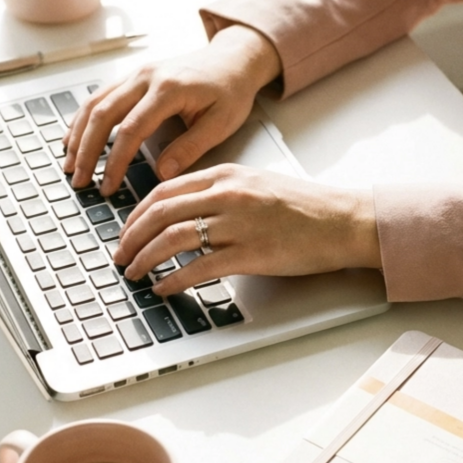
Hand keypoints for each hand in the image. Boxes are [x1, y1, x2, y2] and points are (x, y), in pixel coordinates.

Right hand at [63, 25, 281, 195]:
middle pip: (103, 114)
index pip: (131, 129)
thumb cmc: (230, 90)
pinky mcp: (133, 76)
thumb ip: (191, 148)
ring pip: (95, 103)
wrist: (233, 59)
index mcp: (169, 88)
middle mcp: (147, 76)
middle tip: (79, 180)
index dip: (116, 161)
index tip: (108, 186)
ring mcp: (137, 73)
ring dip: (78, 134)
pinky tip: (75, 138)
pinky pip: (100, 96)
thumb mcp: (221, 123)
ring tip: (70, 164)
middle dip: (87, 151)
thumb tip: (162, 173)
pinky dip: (84, 118)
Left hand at [112, 163, 381, 294]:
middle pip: (160, 213)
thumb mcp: (255, 184)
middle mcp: (228, 195)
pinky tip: (163, 287)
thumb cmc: (304, 206)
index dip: (136, 214)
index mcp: (226, 175)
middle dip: (131, 237)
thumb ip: (219, 192)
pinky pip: (199, 267)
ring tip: (134, 273)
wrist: (343, 221)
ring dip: (145, 258)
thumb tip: (182, 211)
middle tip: (119, 255)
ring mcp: (238, 224)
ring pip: (173, 239)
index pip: (164, 190)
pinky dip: (174, 279)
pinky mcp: (250, 254)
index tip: (126, 231)